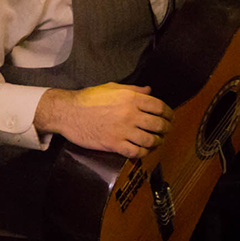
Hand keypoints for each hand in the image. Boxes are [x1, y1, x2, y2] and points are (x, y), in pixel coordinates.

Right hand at [35, 83, 172, 158]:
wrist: (68, 112)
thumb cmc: (88, 99)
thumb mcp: (111, 88)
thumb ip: (133, 90)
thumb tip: (149, 91)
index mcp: (130, 98)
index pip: (160, 107)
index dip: (169, 113)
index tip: (170, 117)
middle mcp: (130, 114)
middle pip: (158, 124)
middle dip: (166, 129)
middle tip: (166, 130)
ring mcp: (122, 130)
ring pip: (150, 140)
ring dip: (157, 142)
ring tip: (156, 141)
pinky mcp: (114, 144)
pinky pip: (136, 152)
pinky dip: (143, 152)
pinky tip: (143, 150)